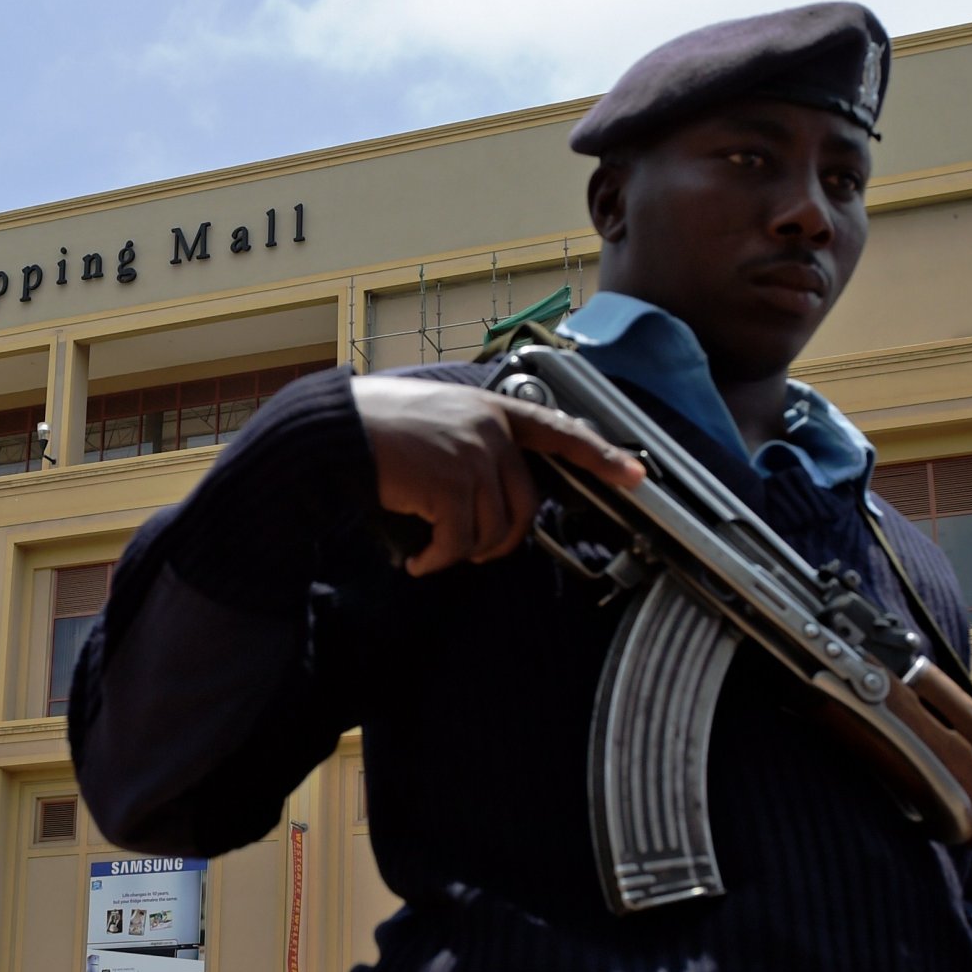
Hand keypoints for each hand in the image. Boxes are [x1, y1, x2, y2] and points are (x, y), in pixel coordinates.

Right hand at [352, 379, 644, 576]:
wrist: (335, 431)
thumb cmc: (378, 430)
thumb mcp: (440, 422)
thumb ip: (477, 445)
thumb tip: (497, 495)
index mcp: (493, 411)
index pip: (559, 431)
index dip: (600, 454)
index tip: (636, 473)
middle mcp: (491, 430)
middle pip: (525, 505)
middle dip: (499, 541)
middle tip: (467, 551)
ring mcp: (473, 456)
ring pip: (491, 531)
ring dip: (460, 552)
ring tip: (430, 549)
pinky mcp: (450, 484)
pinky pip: (459, 543)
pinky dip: (437, 561)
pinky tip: (416, 560)